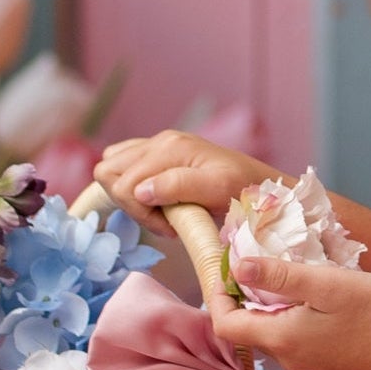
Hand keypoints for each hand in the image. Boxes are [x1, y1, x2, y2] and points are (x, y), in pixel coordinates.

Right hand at [93, 130, 280, 236]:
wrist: (262, 184)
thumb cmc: (244, 188)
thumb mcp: (218, 188)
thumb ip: (178, 186)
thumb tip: (140, 191)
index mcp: (170, 147)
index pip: (122, 184)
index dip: (140, 213)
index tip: (171, 228)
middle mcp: (160, 141)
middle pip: (108, 171)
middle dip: (129, 203)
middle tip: (162, 220)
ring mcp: (159, 145)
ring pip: (112, 167)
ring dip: (128, 195)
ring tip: (161, 212)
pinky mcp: (161, 155)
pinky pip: (124, 165)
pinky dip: (132, 187)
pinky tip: (157, 201)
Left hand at [213, 256, 370, 369]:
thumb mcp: (325, 283)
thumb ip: (279, 276)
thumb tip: (236, 267)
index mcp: (280, 338)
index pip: (224, 324)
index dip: (216, 295)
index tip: (226, 265)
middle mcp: (287, 357)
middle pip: (245, 329)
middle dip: (241, 296)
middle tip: (253, 261)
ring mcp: (307, 362)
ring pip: (270, 332)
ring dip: (267, 304)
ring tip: (283, 273)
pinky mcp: (326, 361)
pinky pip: (293, 337)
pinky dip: (289, 314)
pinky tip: (311, 295)